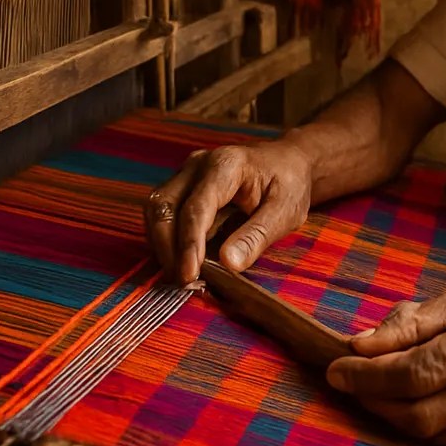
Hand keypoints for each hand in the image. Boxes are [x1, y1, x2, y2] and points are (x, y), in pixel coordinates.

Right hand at [143, 142, 312, 283]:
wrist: (287, 162)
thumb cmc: (289, 183)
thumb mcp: (285, 211)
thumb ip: (257, 236)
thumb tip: (228, 264)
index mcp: (226, 164)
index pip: (196, 207)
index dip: (189, 244)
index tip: (189, 276)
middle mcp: (198, 165)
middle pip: (164, 206)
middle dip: (168, 249)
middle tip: (184, 283)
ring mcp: (186, 174)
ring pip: (157, 211)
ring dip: (163, 246)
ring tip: (182, 276)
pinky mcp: (183, 188)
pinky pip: (164, 215)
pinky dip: (168, 241)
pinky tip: (183, 263)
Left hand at [325, 283, 445, 445]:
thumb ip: (411, 322)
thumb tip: (361, 344)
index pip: (410, 371)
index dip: (366, 375)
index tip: (337, 368)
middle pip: (414, 411)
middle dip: (371, 399)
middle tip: (349, 381)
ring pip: (428, 432)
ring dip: (390, 414)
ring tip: (374, 391)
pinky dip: (420, 425)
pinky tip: (409, 404)